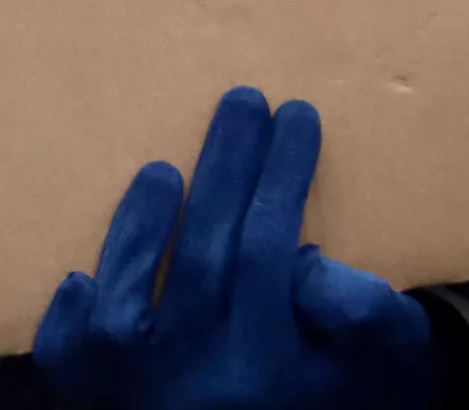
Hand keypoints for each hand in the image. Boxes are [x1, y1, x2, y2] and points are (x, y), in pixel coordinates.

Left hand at [33, 89, 429, 409]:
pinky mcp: (104, 400)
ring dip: (137, 231)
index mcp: (270, 363)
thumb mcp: (386, 347)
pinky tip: (84, 274)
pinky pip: (72, 357)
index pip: (268, 249)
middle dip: (225, 169)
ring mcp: (141, 393)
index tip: (298, 113)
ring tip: (161, 169)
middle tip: (242, 101)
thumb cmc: (351, 380)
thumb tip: (305, 261)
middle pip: (201, 257)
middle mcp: (197, 379)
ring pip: (121, 307)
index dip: (282, 174)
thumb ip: (363, 309)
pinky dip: (69, 316)